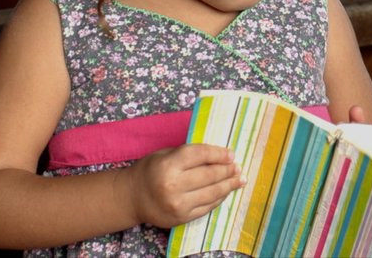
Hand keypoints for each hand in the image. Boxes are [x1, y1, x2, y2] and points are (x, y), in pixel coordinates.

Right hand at [122, 144, 243, 228]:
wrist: (132, 198)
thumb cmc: (151, 171)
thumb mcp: (166, 154)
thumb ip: (190, 154)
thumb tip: (221, 155)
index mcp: (168, 165)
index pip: (201, 155)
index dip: (219, 154)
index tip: (231, 154)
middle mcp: (173, 186)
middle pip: (210, 175)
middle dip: (228, 170)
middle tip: (237, 167)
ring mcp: (178, 204)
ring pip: (212, 193)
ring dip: (229, 185)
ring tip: (239, 179)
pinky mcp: (182, 217)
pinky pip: (207, 206)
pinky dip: (219, 198)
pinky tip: (226, 191)